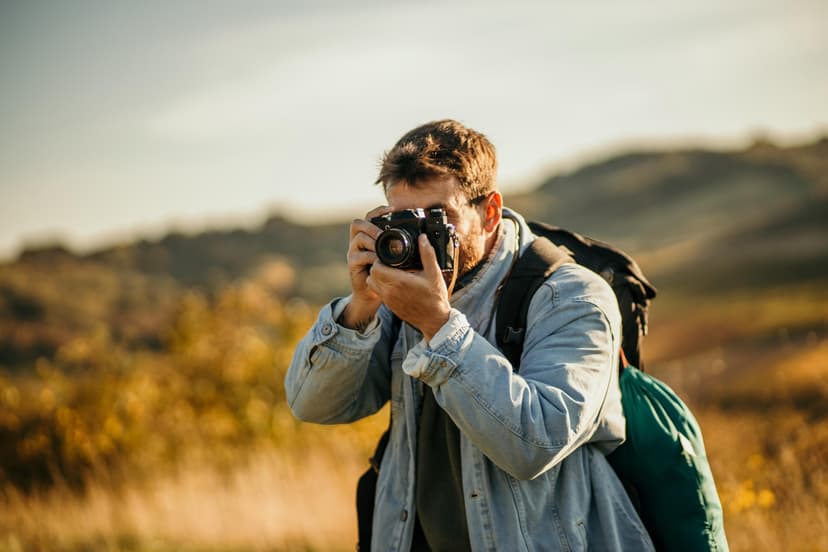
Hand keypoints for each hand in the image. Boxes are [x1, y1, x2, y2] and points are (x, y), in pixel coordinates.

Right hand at [342, 205, 391, 329]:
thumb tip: (424, 237)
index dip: (378, 211)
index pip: (370, 217)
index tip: (391, 208)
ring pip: (358, 239)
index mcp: (370, 236)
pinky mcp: (352, 265)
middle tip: (383, 234)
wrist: (375, 293)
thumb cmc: (388, 274)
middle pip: (358, 224)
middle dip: (372, 227)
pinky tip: (379, 261)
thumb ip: (403, 246)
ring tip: (383, 247)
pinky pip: (358, 256)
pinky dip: (370, 257)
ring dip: (372, 241)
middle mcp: (359, 241)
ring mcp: (354, 252)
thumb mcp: (397, 258)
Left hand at [366, 233, 451, 341]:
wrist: (434, 320)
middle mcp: (390, 291)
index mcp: (399, 282)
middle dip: (378, 265)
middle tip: (389, 261)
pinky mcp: (389, 305)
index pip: (377, 267)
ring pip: (372, 282)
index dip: (380, 259)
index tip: (388, 255)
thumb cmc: (435, 297)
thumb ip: (427, 254)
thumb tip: (422, 238)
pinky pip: (378, 291)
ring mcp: (389, 300)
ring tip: (390, 270)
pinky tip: (393, 281)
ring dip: (377, 275)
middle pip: (372, 274)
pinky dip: (381, 284)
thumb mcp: (434, 273)